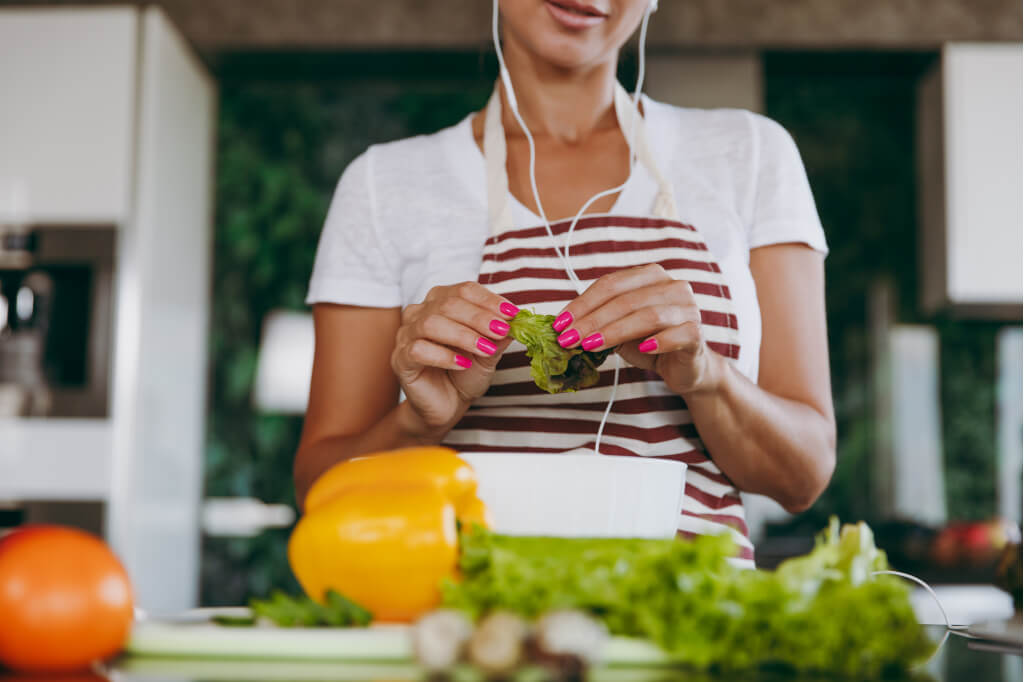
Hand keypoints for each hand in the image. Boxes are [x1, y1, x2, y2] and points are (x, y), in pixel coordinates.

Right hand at [392, 282, 518, 429]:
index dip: (489, 300)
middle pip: (448, 304)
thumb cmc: (466, 373)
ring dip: (463, 335)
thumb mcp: (488, 353)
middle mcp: (420, 313)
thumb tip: (516, 322)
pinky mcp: (401, 359)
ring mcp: (406, 335)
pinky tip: (462, 364)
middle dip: (479, 317)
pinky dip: (443, 355)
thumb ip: (498, 337)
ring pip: (431, 324)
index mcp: (441, 302)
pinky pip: (418, 349)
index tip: (512, 313)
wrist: (448, 404)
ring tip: (484, 348)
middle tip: (501, 330)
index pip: (464, 290)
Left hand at [550, 264, 720, 394]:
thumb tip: (562, 327)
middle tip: (568, 338)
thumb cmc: (647, 343)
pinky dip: (659, 341)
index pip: (611, 284)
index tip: (559, 323)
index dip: (582, 303)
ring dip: (615, 331)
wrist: (683, 367)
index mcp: (649, 276)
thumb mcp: (617, 330)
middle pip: (626, 299)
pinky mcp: (697, 332)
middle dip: (592, 320)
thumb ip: (598, 323)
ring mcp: (688, 307)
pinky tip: (642, 350)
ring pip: (648, 315)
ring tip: (590, 345)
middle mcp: (671, 285)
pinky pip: (678, 334)